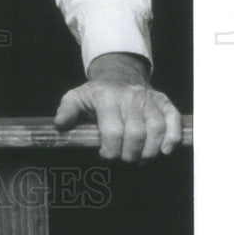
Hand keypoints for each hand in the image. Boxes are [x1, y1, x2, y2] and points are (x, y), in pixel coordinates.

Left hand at [53, 52, 182, 161]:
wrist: (119, 74)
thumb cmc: (97, 92)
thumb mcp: (77, 96)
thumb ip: (67, 109)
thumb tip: (61, 124)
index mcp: (107, 97)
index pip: (112, 131)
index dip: (110, 151)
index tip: (105, 156)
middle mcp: (130, 97)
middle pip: (136, 134)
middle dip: (129, 155)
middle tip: (124, 160)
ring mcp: (148, 99)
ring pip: (156, 129)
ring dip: (149, 151)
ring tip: (141, 159)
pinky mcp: (163, 101)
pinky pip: (173, 119)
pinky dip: (172, 137)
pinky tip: (164, 150)